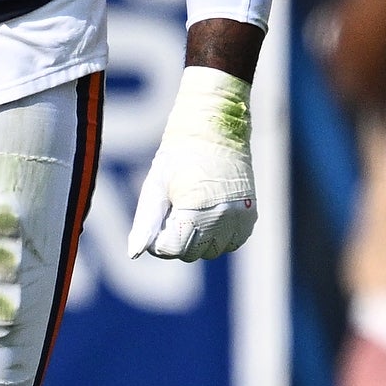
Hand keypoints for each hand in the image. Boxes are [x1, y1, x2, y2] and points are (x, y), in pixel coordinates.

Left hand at [129, 66, 256, 260]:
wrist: (216, 130)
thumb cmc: (179, 157)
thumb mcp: (156, 187)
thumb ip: (146, 223)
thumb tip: (134, 254)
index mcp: (196, 209)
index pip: (171, 249)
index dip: (159, 238)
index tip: (160, 217)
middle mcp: (222, 217)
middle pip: (190, 253)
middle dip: (177, 238)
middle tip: (175, 208)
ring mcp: (240, 218)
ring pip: (211, 252)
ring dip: (198, 240)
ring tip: (192, 209)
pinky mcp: (251, 217)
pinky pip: (230, 244)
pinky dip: (218, 236)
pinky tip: (208, 214)